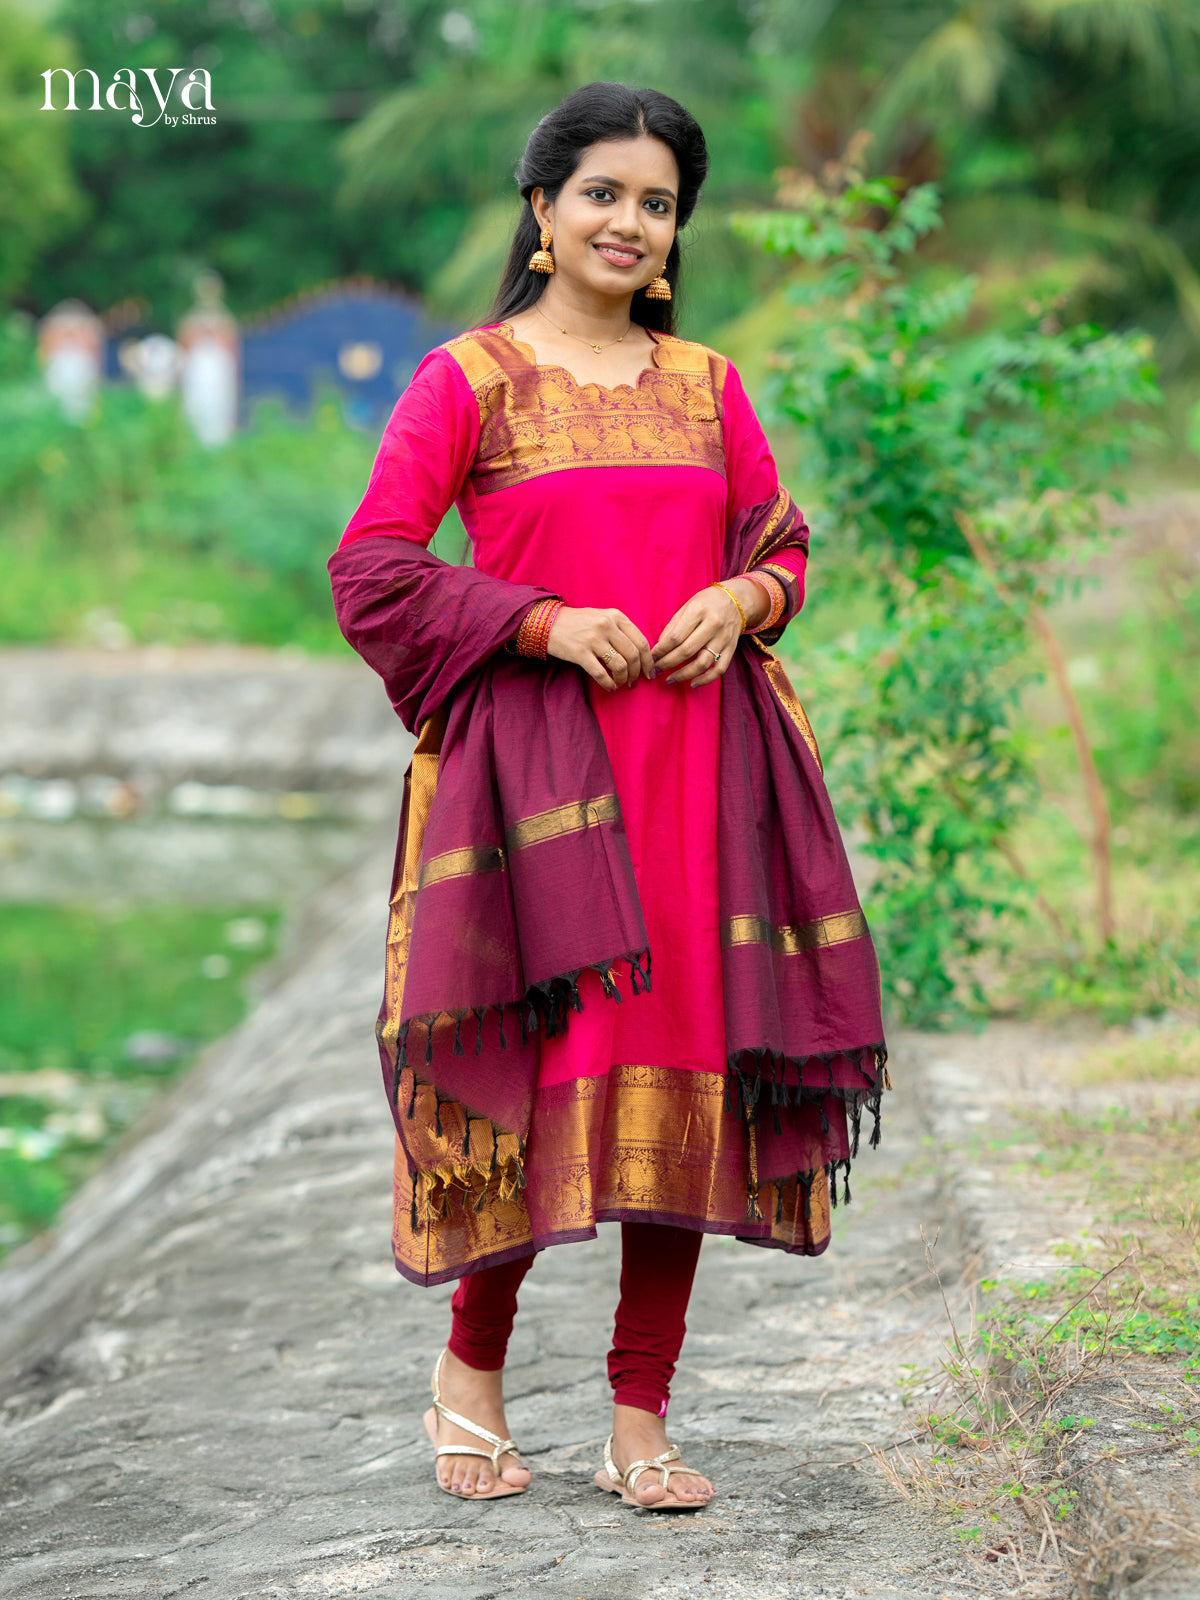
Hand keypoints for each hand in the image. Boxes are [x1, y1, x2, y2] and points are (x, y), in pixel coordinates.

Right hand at [546, 605, 655, 691]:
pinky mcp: (580, 652)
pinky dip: (608, 683)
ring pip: (620, 665)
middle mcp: (606, 625)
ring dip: (623, 679)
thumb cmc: (579, 623)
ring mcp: (593, 639)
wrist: (548, 623)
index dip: (648, 661)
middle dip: (637, 673)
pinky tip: (609, 687)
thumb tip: (640, 654)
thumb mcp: (602, 617)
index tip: (649, 672)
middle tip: (634, 682)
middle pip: (633, 655)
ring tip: (621, 683)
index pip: (641, 641)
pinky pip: (601, 673)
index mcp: (616, 616)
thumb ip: (621, 630)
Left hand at [651, 579, 767, 687]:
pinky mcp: (731, 648)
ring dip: (684, 675)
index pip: (676, 636)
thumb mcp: (687, 607)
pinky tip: (693, 684)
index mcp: (699, 611)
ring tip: (670, 679)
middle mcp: (713, 624)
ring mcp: (724, 638)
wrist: (735, 600)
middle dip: (668, 663)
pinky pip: (719, 669)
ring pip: (702, 663)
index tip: (651, 657)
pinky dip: (706, 679)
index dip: (661, 650)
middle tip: (656, 670)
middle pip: (687, 651)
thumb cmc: (706, 603)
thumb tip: (659, 648)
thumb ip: (673, 626)